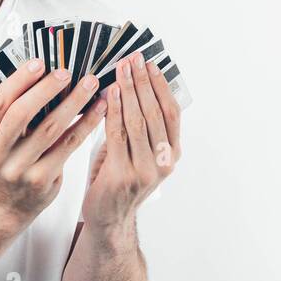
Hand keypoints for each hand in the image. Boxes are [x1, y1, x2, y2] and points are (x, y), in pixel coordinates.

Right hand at [0, 60, 106, 221]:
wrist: (6, 206)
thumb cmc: (6, 161)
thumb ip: (11, 112)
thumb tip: (42, 71)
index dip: (18, 80)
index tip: (39, 62)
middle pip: (21, 115)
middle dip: (45, 89)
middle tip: (66, 71)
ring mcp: (20, 170)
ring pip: (50, 129)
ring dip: (74, 102)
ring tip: (90, 83)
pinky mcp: (43, 180)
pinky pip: (69, 145)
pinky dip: (86, 123)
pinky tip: (99, 108)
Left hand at [80, 51, 182, 230]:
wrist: (108, 220)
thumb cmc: (119, 181)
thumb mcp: (138, 153)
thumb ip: (139, 127)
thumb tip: (132, 86)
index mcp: (171, 154)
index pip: (172, 112)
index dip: (161, 86)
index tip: (150, 64)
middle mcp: (163, 162)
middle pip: (155, 112)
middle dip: (144, 81)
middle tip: (134, 59)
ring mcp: (145, 170)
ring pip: (138, 120)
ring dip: (130, 90)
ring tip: (122, 69)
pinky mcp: (123, 175)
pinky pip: (119, 134)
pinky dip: (115, 110)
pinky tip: (111, 92)